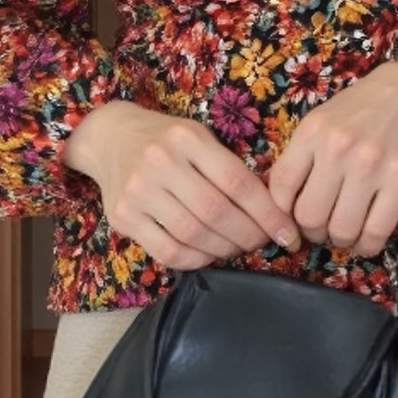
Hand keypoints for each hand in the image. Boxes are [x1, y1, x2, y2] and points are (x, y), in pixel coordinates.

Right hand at [62, 101, 301, 269]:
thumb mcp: (199, 137)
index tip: (287, 232)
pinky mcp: (122, 217)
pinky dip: (196, 260)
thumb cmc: (167, 140)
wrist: (110, 138)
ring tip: (238, 248)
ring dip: (225, 249)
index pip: (238, 183)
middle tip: (262, 243)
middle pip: (217, 212)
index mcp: (188, 138)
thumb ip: (228, 168)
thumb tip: (272, 211)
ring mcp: (138, 191)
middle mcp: (161, 162)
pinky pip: (167, 251)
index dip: (268, 213)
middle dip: (249, 235)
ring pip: (193, 235)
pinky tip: (209, 254)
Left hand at [269, 63, 397, 258]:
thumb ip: (302, 159)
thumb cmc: (361, 109)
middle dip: (312, 232)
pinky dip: (367, 246)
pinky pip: (376, 232)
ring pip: (342, 230)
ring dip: (340, 240)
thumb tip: (284, 209)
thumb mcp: (321, 121)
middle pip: (309, 216)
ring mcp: (372, 165)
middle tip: (321, 228)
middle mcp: (339, 148)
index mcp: (312, 132)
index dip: (281, 214)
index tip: (292, 221)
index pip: (281, 188)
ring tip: (344, 232)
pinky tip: (365, 240)